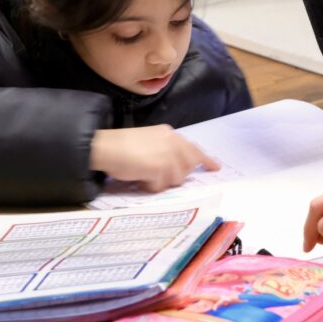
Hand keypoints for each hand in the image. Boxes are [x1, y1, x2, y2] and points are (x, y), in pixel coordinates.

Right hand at [89, 125, 219, 191]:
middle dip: (174, 176)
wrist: (106, 146)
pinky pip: (160, 187)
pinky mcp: (159, 168)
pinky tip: (139, 178)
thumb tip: (178, 167)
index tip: (216, 168)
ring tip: (143, 173)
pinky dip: (149, 186)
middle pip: (186, 169)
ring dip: (160, 182)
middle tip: (154, 173)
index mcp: (170, 135)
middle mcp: (172, 143)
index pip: (194, 149)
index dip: (206, 160)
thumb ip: (166, 150)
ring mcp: (167, 156)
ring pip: (175, 179)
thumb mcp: (150, 141)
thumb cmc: (122, 145)